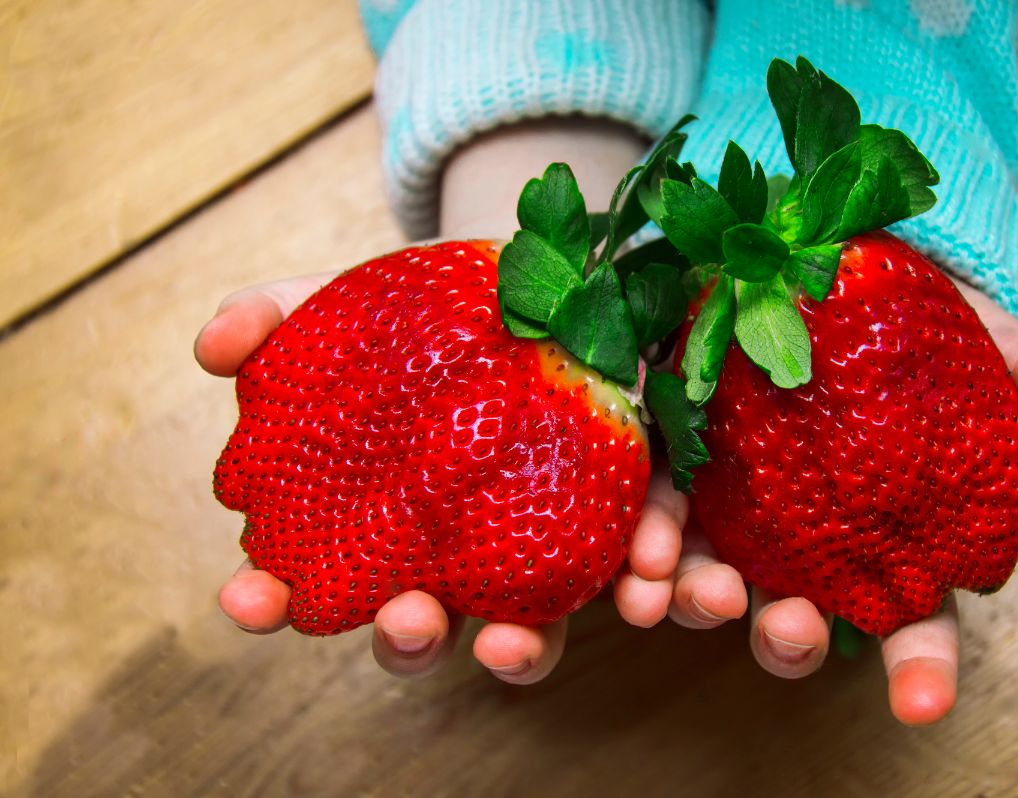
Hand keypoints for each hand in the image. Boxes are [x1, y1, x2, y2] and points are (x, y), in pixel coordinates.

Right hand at [195, 269, 688, 681]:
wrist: (532, 289)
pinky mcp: (615, 523)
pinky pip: (634, 573)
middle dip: (408, 638)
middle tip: (406, 619)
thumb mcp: (346, 304)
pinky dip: (648, 587)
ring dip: (524, 652)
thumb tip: (212, 348)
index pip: (313, 584)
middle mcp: (454, 562)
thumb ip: (277, 320)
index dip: (273, 600)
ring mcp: (534, 553)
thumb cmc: (421, 316)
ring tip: (512, 645)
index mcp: (379, 529)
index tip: (246, 598)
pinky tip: (652, 585)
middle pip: (425, 628)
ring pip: (529, 632)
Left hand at [660, 278, 1017, 724]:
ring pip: (714, 582)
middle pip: (798, 616)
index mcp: (886, 531)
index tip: (923, 703)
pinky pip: (655, 517)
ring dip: (697, 604)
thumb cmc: (905, 315)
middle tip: (790, 629)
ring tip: (686, 598)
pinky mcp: (679, 458)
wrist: (818, 255)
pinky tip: (639, 557)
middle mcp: (805, 536)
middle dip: (788, 638)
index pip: (912, 619)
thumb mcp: (973, 336)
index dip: (921, 666)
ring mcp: (736, 505)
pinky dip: (643, 545)